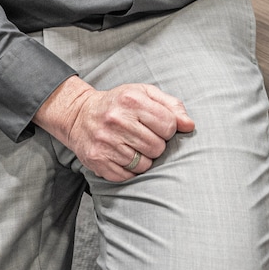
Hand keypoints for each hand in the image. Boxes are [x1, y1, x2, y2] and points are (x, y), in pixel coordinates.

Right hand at [33, 76, 195, 181]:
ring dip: (143, 158)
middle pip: (157, 147)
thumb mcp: (144, 94)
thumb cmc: (118, 103)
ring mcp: (106, 141)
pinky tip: (122, 156)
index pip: (169, 125)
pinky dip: (129, 169)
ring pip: (144, 164)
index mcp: (132, 100)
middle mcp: (117, 120)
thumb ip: (171, 106)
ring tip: (132, 146)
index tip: (157, 126)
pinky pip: (128, 175)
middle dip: (155, 145)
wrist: (79, 115)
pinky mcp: (98, 160)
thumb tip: (190, 126)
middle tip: (143, 137)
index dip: (167, 129)